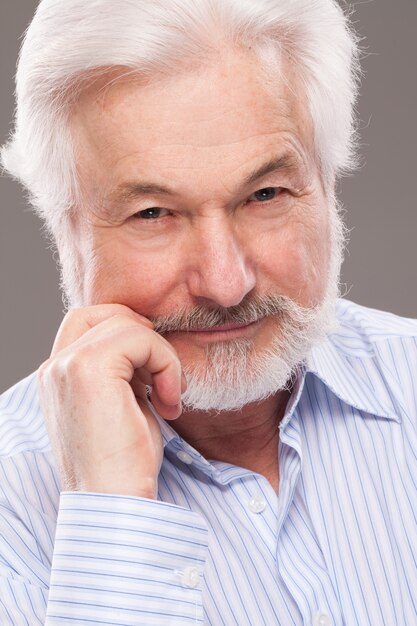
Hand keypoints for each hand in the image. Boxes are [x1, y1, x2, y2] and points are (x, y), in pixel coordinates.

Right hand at [38, 304, 184, 499]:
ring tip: (166, 396)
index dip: (128, 333)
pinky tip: (168, 401)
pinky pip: (141, 338)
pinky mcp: (88, 368)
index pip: (88, 321)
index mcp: (57, 376)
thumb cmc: (124, 462)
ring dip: (160, 356)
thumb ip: (123, 370)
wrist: (115, 503)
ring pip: (127, 323)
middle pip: (106, 313)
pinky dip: (166, 364)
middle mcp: (54, 367)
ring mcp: (66, 365)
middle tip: (161, 377)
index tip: (151, 371)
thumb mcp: (120, 405)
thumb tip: (147, 341)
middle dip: (144, 336)